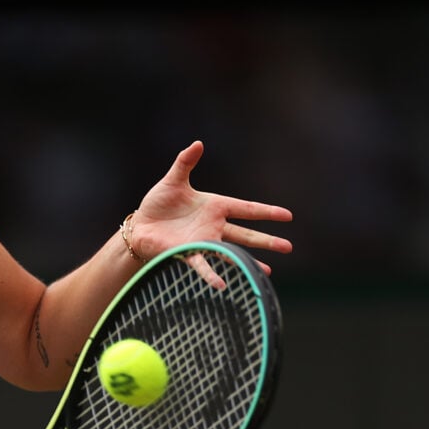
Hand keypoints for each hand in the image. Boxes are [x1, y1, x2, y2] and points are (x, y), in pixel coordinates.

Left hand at [133, 141, 292, 286]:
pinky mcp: (187, 253)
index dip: (266, 212)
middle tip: (288, 247)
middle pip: (245, 235)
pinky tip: (223, 285)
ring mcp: (202, 241)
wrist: (140, 225)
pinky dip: (211, 274)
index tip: (288, 216)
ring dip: (248, 262)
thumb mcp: (173, 181)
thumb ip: (185, 163)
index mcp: (215, 206)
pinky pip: (202, 265)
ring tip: (266, 272)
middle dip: (266, 241)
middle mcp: (213, 226)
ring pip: (230, 252)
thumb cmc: (158, 204)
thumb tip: (198, 143)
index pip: (246, 209)